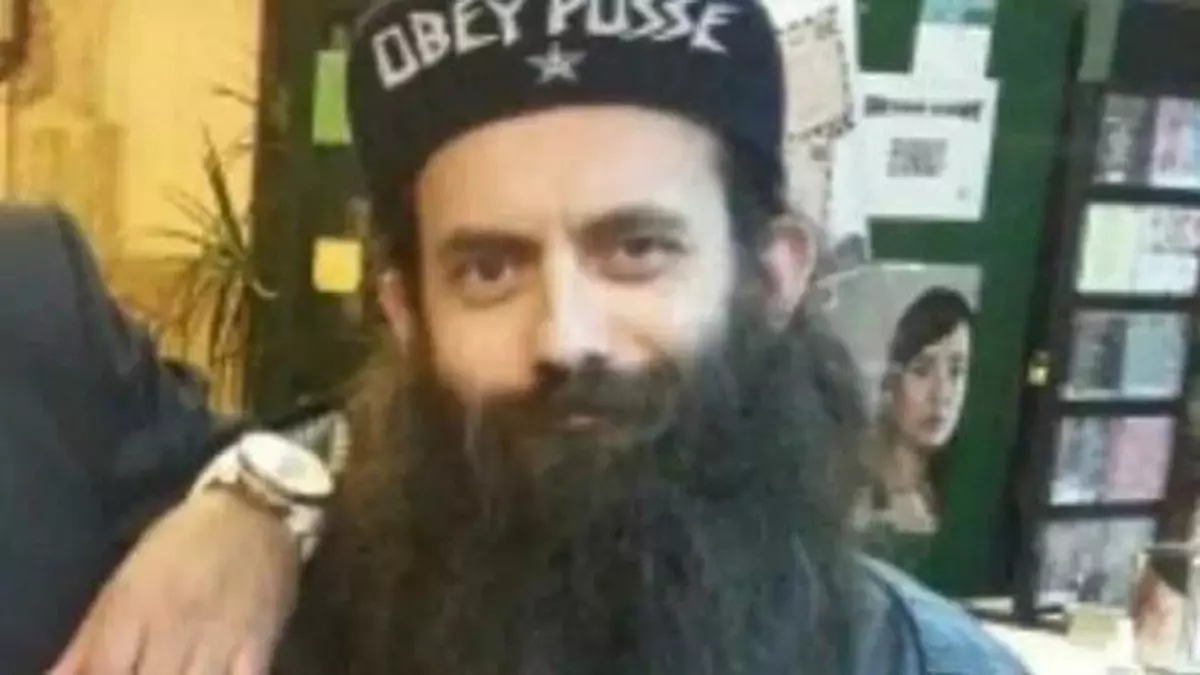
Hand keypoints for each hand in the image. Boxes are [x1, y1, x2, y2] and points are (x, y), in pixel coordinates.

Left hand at [50, 491, 299, 674]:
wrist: (254, 511)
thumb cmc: (181, 544)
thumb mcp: (125, 583)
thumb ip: (88, 640)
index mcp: (134, 608)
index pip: (104, 672)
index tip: (111, 674)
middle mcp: (174, 627)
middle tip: (145, 668)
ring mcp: (219, 638)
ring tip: (173, 672)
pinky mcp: (259, 644)